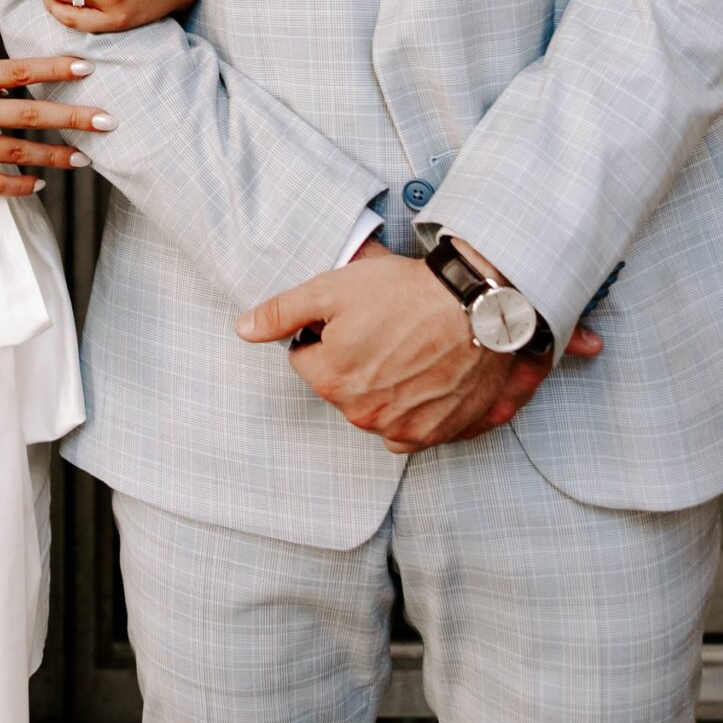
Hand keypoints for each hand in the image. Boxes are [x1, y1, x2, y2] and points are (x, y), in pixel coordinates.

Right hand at [0, 55, 114, 196]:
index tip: (87, 66)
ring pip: (19, 152)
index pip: (19, 70)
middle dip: (74, 116)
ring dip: (56, 155)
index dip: (55, 68)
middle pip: (31, 113)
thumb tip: (2, 80)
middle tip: (107, 119)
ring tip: (85, 157)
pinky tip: (39, 184)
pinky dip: (20, 185)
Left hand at [236, 248, 601, 452]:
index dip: (325, 332)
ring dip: (382, 383)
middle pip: (339, 384)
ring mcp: (400, 428)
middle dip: (353, 358)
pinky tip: (424, 377)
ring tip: (409, 347)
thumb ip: (282, 312)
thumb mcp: (332, 288)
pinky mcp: (435, 434)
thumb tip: (243, 329)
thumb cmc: (406, 293)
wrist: (478, 308)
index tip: (354, 316)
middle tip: (385, 327)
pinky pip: (406, 429)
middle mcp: (361, 413)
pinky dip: (410, 408)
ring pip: (372, 405)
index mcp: (330, 379)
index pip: (305, 358)